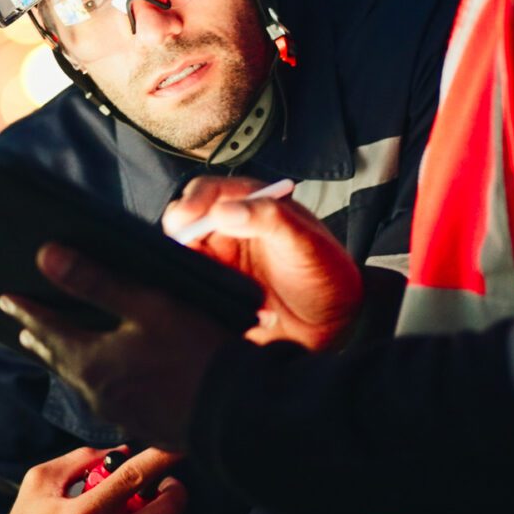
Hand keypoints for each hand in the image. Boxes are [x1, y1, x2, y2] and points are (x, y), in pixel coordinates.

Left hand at [0, 243, 235, 449]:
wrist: (233, 412)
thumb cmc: (194, 352)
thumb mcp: (147, 305)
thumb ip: (95, 281)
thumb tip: (46, 256)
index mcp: (90, 360)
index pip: (46, 328)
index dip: (25, 311)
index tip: (5, 299)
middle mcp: (94, 391)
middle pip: (57, 359)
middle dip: (39, 339)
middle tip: (22, 326)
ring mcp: (116, 411)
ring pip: (79, 380)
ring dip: (64, 360)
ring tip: (55, 349)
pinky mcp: (139, 422)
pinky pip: (103, 396)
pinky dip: (93, 377)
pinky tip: (103, 376)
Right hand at [164, 176, 362, 350]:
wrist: (333, 321)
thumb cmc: (325, 271)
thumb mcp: (304, 239)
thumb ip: (269, 218)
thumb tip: (224, 211)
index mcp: (247, 204)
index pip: (205, 193)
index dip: (191, 204)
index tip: (184, 220)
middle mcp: (226, 230)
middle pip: (183, 226)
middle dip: (179, 240)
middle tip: (186, 254)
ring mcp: (218, 263)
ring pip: (183, 261)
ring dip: (192, 273)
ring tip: (218, 286)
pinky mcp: (216, 293)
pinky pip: (194, 293)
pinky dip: (202, 299)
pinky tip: (230, 307)